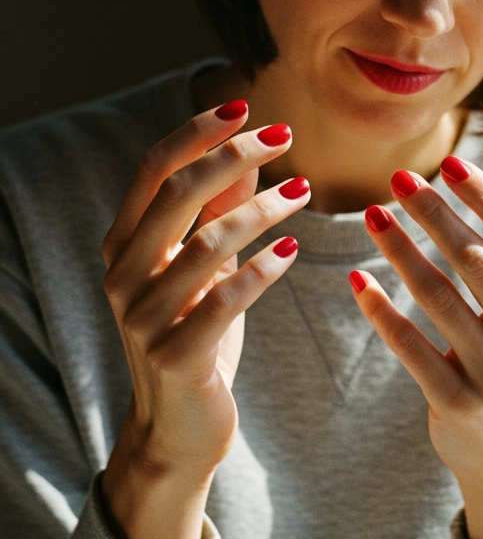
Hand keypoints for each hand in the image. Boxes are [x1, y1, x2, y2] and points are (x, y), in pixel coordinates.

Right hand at [100, 101, 309, 538]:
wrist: (177, 431)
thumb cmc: (194, 339)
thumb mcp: (201, 271)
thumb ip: (215, 215)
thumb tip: (247, 152)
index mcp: (122, 246)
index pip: (152, 169)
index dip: (198, 132)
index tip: (246, 107)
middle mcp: (123, 276)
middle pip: (176, 194)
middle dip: (233, 157)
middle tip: (285, 138)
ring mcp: (144, 317)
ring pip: (208, 243)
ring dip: (262, 210)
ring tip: (304, 193)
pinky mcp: (176, 355)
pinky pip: (225, 299)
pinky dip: (263, 270)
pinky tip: (293, 254)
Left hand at [350, 156, 482, 538]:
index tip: (450, 163)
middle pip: (477, 263)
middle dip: (435, 214)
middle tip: (399, 179)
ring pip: (438, 299)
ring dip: (401, 252)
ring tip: (373, 216)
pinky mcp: (454, 404)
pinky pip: (409, 347)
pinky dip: (381, 312)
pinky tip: (360, 280)